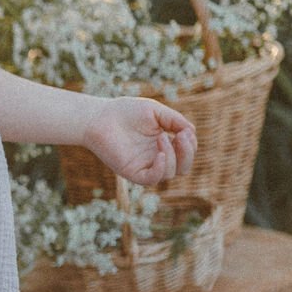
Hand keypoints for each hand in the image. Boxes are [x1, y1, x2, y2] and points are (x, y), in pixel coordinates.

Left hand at [81, 96, 197, 187]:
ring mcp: (145, 166)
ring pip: (170, 173)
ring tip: (161, 137)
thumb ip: (175, 120)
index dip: (191, 144)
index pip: (186, 153)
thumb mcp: (156, 112)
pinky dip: (161, 169)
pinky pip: (152, 179)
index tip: (185, 130)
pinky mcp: (132, 172)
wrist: (100, 117)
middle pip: (183, 167)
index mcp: (164, 144)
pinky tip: (160, 155)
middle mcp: (156, 157)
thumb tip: (191, 132)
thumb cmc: (125, 112)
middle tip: (181, 136)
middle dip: (188, 153)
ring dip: (173, 156)